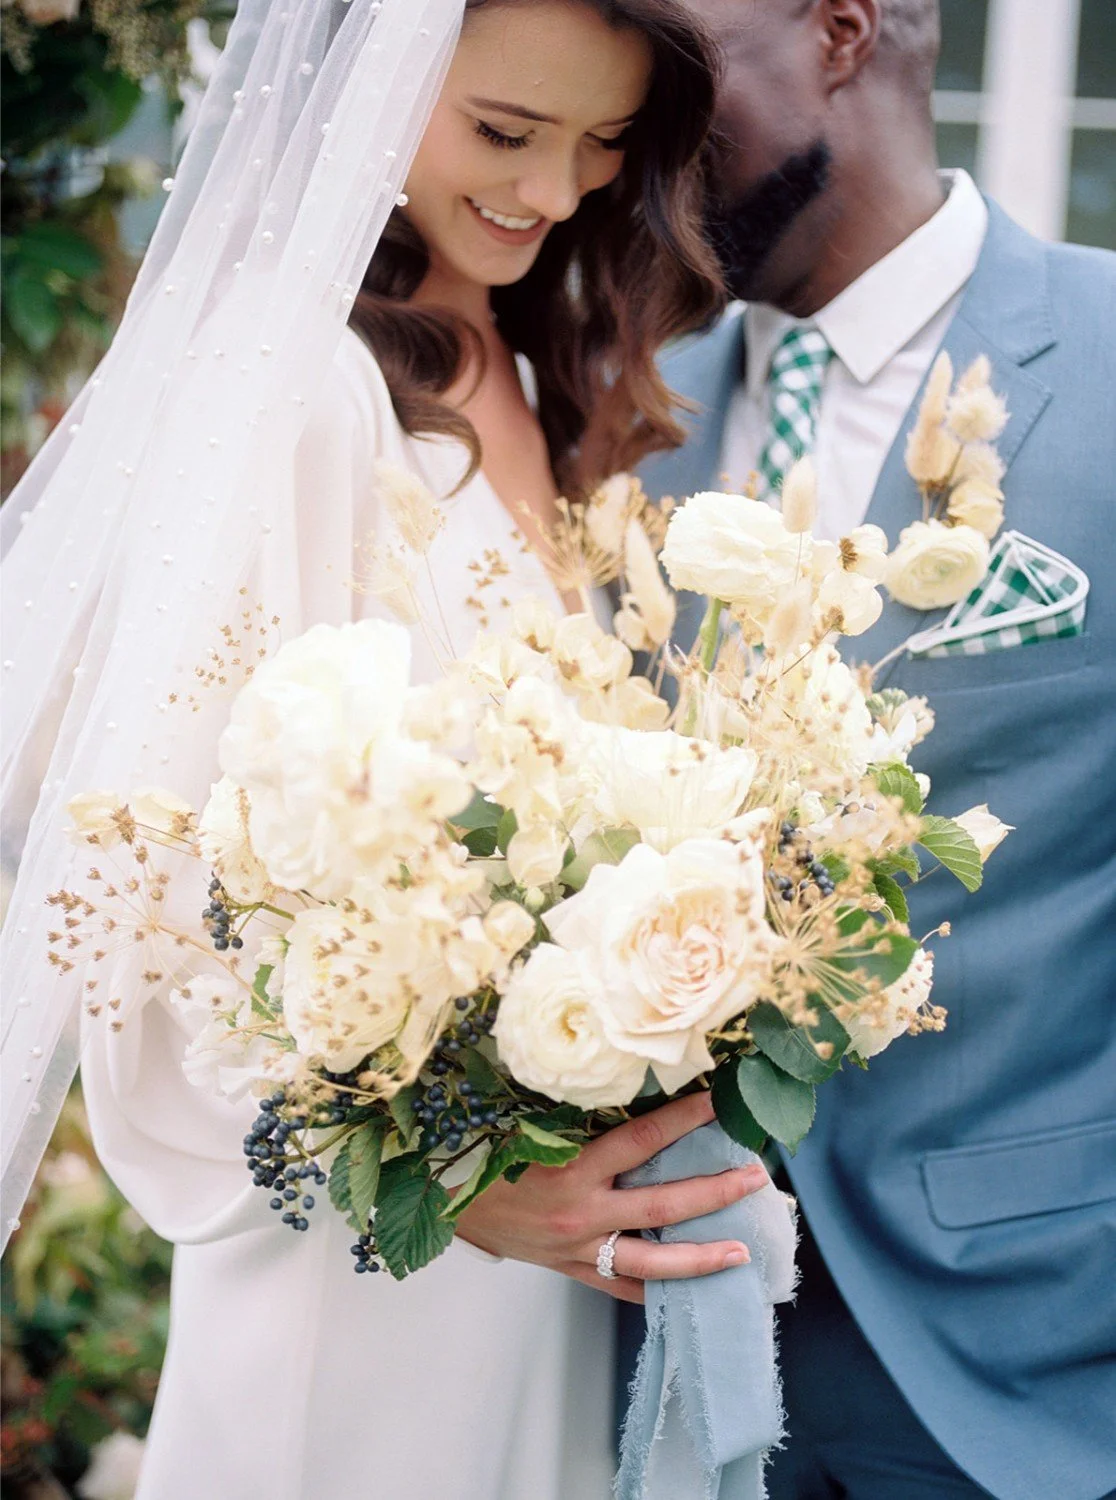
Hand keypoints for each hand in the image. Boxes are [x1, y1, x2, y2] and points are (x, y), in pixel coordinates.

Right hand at [454, 1091, 768, 1303]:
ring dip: (701, 1257)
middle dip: (714, 1192)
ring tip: (741, 1251)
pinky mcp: (572, 1270)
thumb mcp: (525, 1126)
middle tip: (755, 1178)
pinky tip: (690, 1291)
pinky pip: (621, 1288)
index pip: (641, 1138)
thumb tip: (624, 1081)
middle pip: (662, 1204)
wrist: (442, 1203)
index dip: (683, 1118)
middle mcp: (580, 1212)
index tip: (720, 1100)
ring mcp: (579, 1248)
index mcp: (569, 1167)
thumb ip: (573, 1113)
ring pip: (651, 1262)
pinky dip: (655, 1289)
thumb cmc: (484, 1155)